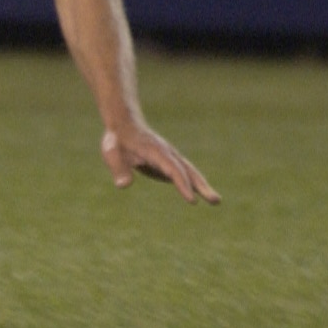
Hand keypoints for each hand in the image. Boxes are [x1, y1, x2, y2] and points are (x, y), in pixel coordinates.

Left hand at [103, 122, 217, 203]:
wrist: (124, 126)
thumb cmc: (117, 141)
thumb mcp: (111, 152)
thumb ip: (118, 168)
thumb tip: (123, 185)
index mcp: (155, 151)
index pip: (172, 169)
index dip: (182, 184)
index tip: (192, 200)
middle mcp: (167, 154)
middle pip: (188, 170)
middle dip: (201, 186)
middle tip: (216, 201)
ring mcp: (170, 158)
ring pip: (190, 172)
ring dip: (202, 186)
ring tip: (216, 201)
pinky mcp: (168, 164)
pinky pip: (184, 175)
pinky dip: (195, 184)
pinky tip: (203, 195)